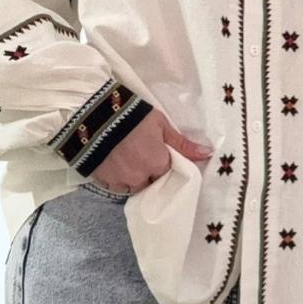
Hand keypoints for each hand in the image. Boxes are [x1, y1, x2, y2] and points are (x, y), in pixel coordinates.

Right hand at [90, 109, 211, 193]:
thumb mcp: (161, 125)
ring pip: (132, 187)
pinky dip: (118, 178)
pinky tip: (117, 164)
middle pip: (150, 183)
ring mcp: (118, 181)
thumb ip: (182, 144)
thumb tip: (208, 153)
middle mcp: (138, 178)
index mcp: (156, 165)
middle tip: (145, 156)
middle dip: (150, 173)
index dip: (165, 164)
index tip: (161, 155)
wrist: (94, 116)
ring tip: (130, 160)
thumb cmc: (134, 117)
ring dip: (134, 178)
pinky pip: (115, 186)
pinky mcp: (101, 180)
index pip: (167, 173)